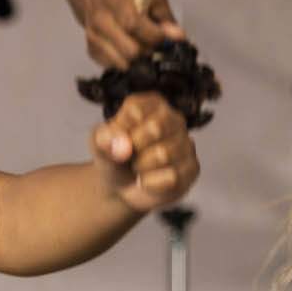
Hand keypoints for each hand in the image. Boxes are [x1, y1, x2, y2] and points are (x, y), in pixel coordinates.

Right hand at [78, 0, 184, 68]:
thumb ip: (165, 16)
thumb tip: (177, 38)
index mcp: (115, 0)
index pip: (133, 25)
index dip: (155, 36)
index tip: (167, 39)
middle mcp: (100, 20)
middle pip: (129, 50)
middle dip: (149, 51)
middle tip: (158, 46)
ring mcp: (93, 37)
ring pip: (123, 64)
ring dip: (139, 61)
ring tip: (145, 48)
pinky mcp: (91, 50)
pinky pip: (114, 66)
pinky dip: (127, 62)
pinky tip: (131, 49)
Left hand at [91, 93, 196, 211]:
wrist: (121, 186)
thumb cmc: (113, 155)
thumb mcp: (98, 144)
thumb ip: (103, 139)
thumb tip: (122, 144)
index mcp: (151, 104)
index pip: (136, 111)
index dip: (120, 131)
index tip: (116, 140)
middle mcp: (174, 118)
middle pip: (155, 128)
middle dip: (133, 149)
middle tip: (128, 156)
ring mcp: (187, 143)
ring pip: (163, 154)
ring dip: (141, 168)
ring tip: (138, 167)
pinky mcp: (193, 168)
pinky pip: (172, 177)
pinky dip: (151, 184)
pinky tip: (148, 182)